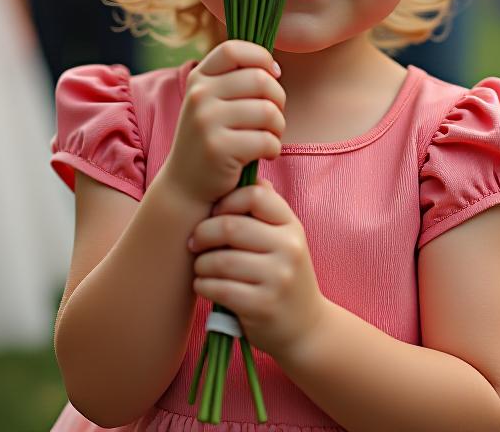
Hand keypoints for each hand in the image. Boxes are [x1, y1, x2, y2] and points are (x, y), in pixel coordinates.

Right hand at [161, 40, 284, 207]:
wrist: (185, 187)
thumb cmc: (211, 139)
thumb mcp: (211, 102)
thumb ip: (234, 80)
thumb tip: (272, 67)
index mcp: (199, 78)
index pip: (234, 48)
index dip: (260, 57)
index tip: (272, 74)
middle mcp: (199, 95)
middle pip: (260, 80)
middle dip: (278, 99)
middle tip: (273, 118)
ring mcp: (206, 121)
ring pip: (268, 111)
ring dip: (278, 127)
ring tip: (270, 136)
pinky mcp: (218, 149)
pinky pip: (267, 140)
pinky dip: (274, 149)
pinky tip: (265, 154)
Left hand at [190, 180, 324, 360]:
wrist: (305, 328)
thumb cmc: (283, 275)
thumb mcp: (285, 239)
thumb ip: (265, 210)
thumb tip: (243, 172)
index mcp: (291, 226)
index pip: (255, 196)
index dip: (227, 201)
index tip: (215, 214)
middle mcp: (289, 248)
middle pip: (231, 227)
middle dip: (203, 233)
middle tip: (194, 242)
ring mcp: (277, 278)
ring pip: (220, 260)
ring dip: (200, 264)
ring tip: (200, 267)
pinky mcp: (262, 306)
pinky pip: (219, 289)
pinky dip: (203, 286)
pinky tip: (204, 286)